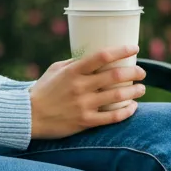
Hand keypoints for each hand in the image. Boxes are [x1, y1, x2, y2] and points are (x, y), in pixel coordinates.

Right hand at [28, 44, 145, 139]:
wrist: (29, 117)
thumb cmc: (42, 90)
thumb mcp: (56, 69)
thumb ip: (75, 62)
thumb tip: (94, 58)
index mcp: (73, 70)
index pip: (102, 56)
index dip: (122, 51)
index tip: (134, 48)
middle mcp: (80, 87)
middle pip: (115, 76)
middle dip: (134, 72)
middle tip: (142, 72)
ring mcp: (84, 105)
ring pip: (117, 97)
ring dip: (134, 91)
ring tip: (141, 88)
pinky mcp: (85, 122)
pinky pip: (111, 118)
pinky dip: (126, 112)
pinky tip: (133, 107)